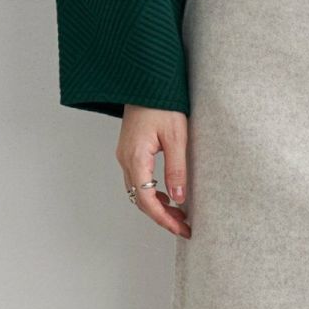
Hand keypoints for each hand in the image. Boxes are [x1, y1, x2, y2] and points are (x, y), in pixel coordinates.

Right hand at [117, 106, 191, 237]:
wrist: (145, 79)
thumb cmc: (162, 103)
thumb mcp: (177, 137)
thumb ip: (177, 170)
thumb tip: (178, 199)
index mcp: (135, 158)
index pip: (147, 200)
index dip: (164, 219)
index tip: (181, 229)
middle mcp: (125, 159)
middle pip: (140, 200)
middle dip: (162, 217)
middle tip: (184, 227)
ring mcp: (125, 155)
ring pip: (138, 192)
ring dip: (157, 206)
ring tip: (179, 214)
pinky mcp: (130, 151)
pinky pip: (138, 180)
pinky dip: (152, 193)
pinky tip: (168, 195)